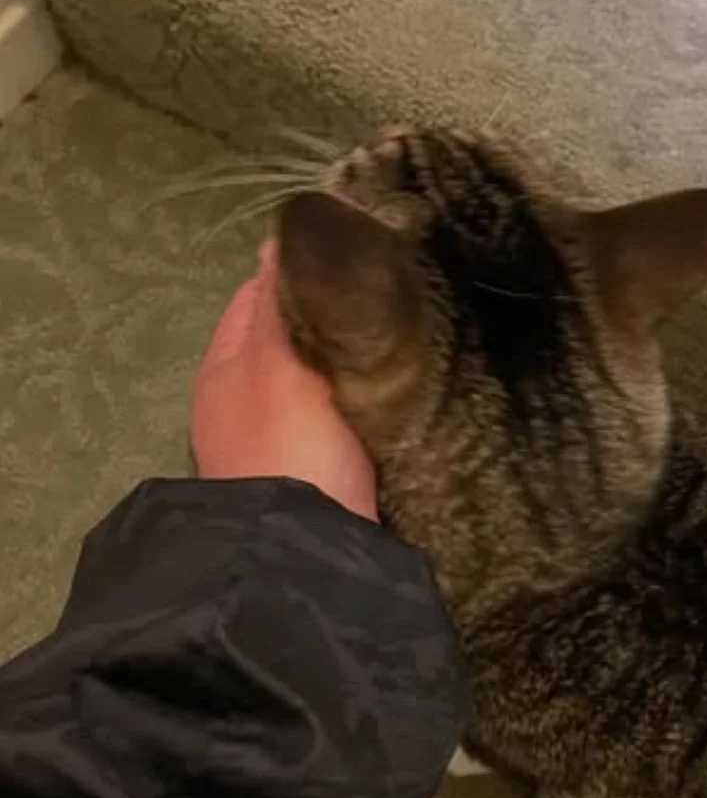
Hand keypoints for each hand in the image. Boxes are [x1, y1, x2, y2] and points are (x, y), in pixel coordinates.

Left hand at [191, 240, 377, 521]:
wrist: (307, 553)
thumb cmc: (289, 444)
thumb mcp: (279, 362)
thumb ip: (278, 305)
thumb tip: (275, 244)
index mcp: (221, 371)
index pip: (254, 299)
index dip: (296, 273)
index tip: (348, 258)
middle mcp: (238, 406)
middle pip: (286, 342)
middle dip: (327, 321)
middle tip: (381, 301)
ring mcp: (272, 446)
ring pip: (313, 383)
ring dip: (346, 366)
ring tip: (393, 344)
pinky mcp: (310, 478)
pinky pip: (335, 422)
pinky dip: (357, 405)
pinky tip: (389, 398)